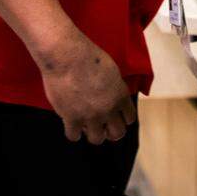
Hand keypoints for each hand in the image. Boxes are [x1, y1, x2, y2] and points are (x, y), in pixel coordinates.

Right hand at [35, 29, 136, 144]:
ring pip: (97, 139)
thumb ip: (115, 88)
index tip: (115, 117)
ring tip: (86, 125)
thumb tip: (114, 97)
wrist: (67, 56)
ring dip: (92, 133)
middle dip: (110, 130)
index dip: (122, 118)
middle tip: (102, 125)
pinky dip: (73, 132)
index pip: (129, 118)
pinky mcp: (72, 118)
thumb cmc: (88, 56)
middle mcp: (108, 109)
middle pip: (117, 133)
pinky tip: (71, 124)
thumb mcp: (111, 70)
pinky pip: (74, 136)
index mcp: (120, 96)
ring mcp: (91, 116)